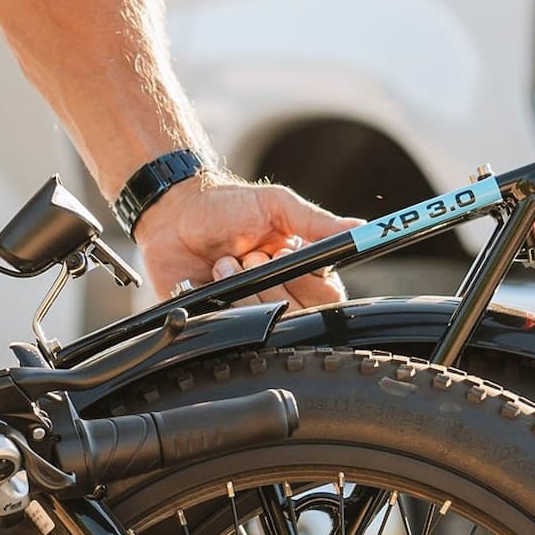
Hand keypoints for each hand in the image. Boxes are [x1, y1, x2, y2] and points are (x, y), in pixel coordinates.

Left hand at [135, 172, 353, 308]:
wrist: (173, 212)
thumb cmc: (227, 206)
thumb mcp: (276, 206)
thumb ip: (316, 222)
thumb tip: (360, 227)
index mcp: (300, 272)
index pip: (326, 299)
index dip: (306, 282)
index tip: (284, 254)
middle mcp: (277, 295)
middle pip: (295, 315)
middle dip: (270, 281)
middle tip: (250, 254)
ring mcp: (246, 311)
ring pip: (261, 323)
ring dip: (241, 287)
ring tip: (224, 262)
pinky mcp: (214, 320)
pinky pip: (226, 329)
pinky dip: (217, 301)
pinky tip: (207, 278)